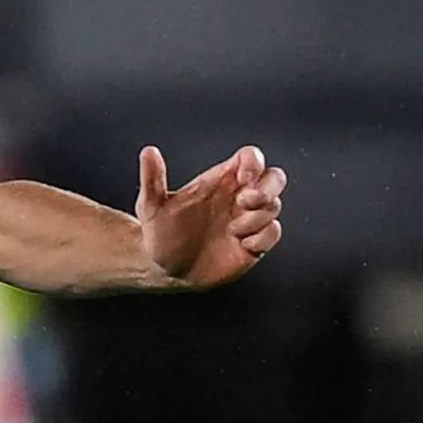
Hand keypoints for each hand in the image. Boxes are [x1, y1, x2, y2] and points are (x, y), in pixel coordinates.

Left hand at [137, 143, 286, 290]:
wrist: (163, 270)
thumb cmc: (160, 233)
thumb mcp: (151, 207)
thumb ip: (152, 179)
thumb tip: (148, 152)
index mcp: (221, 181)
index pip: (251, 158)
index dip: (254, 162)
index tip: (243, 176)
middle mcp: (239, 198)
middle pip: (275, 178)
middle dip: (267, 187)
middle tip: (244, 201)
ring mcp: (248, 221)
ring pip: (274, 206)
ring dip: (258, 216)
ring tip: (232, 230)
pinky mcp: (253, 244)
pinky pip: (273, 233)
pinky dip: (263, 236)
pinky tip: (242, 244)